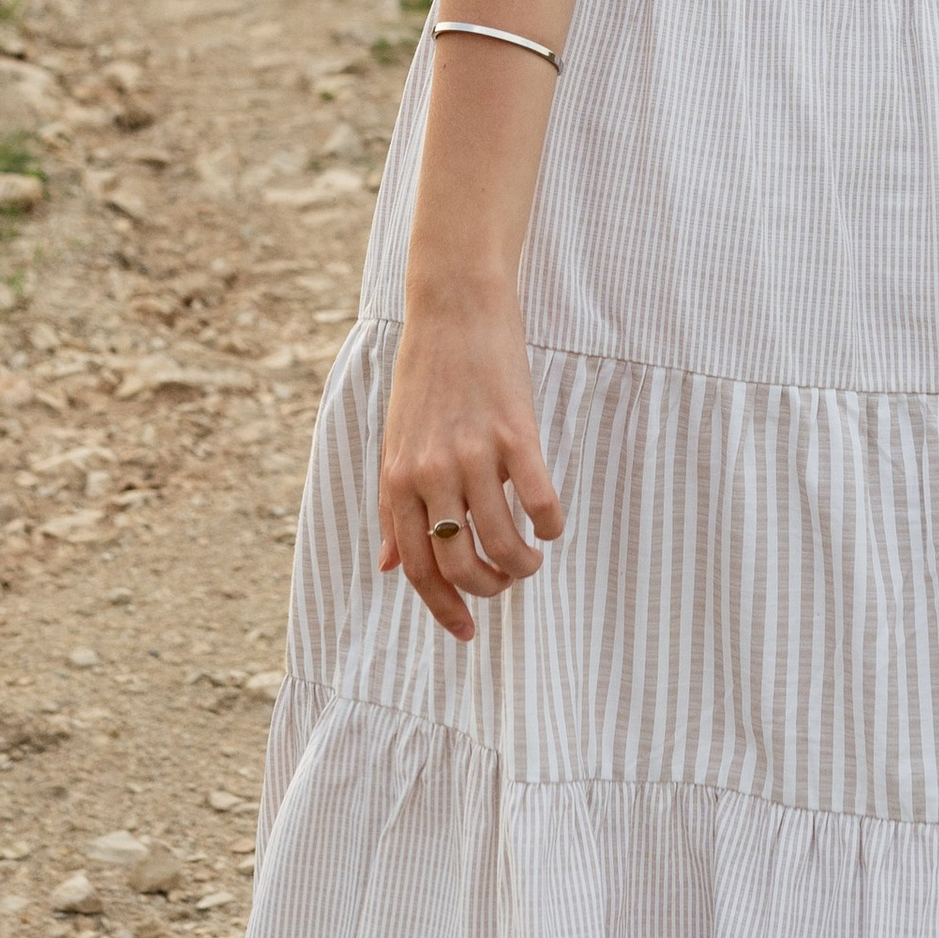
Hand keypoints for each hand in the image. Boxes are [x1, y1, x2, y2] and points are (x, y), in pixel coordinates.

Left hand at [378, 288, 563, 642]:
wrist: (454, 305)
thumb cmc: (425, 375)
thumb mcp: (395, 442)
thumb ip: (393, 506)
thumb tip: (386, 567)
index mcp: (397, 479)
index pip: (417, 568)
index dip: (444, 609)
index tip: (468, 632)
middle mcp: (430, 472)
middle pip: (460, 565)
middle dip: (489, 590)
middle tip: (507, 583)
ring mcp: (473, 452)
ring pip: (502, 542)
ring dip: (523, 564)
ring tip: (532, 557)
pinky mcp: (515, 431)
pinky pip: (539, 502)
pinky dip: (550, 525)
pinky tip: (552, 525)